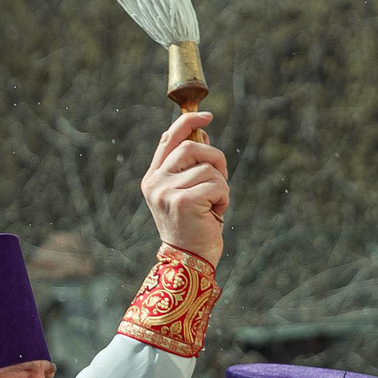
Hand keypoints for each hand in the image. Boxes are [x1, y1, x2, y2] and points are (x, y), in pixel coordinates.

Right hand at [141, 111, 227, 266]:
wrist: (188, 261)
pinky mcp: (183, 202)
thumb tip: (202, 134)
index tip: (207, 115)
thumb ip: (191, 166)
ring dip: (221, 185)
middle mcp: (155, 183)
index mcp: (152, 178)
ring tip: (215, 205)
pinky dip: (224, 198)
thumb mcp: (187, 192)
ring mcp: (166, 192)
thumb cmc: (193, 226)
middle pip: (191, 149)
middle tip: (220, 180)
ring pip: (209, 169)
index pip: (169, 139)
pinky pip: (216, 185)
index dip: (188, 122)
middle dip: (215, 160)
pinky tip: (216, 213)